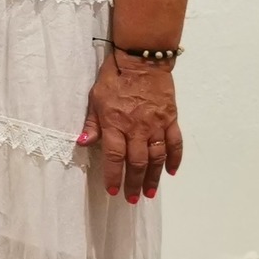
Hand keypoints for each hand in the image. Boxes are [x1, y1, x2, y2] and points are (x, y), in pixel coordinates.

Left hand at [78, 53, 181, 202]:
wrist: (142, 59)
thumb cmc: (114, 77)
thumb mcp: (95, 98)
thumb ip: (92, 123)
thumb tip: (82, 143)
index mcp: (115, 123)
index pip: (113, 156)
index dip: (113, 175)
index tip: (113, 191)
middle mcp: (137, 128)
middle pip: (136, 162)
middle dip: (134, 183)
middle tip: (132, 199)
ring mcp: (156, 124)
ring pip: (157, 157)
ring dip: (153, 177)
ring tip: (149, 192)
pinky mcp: (171, 119)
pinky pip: (175, 143)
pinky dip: (175, 159)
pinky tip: (171, 172)